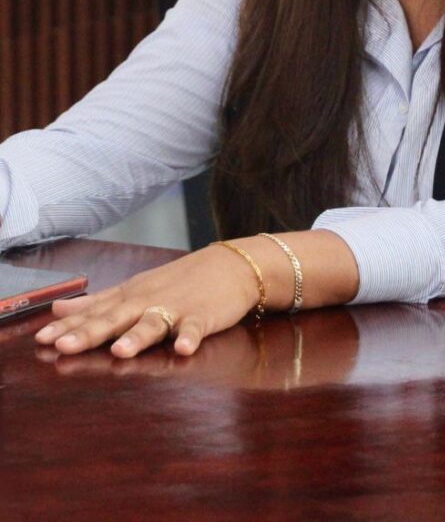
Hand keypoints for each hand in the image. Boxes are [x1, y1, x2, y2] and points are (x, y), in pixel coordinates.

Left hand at [34, 245, 257, 357]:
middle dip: (90, 332)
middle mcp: (148, 301)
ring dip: (138, 336)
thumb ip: (97, 302)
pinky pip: (196, 328)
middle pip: (116, 318)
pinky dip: (190, 337)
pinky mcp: (203, 316)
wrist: (230, 266)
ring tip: (120, 351)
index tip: (41, 339)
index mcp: (130, 296)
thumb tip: (57, 307)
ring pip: (154, 323)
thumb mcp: (134, 288)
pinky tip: (184, 349)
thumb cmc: (179, 281)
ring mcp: (176, 308)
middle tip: (64, 346)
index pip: (94, 312)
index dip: (68, 326)